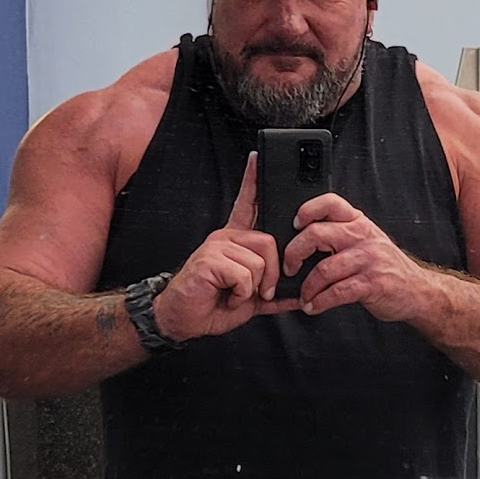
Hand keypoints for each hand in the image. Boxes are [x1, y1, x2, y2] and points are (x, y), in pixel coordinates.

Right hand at [153, 153, 298, 338]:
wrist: (183, 319)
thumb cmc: (212, 304)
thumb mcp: (250, 298)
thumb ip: (273, 293)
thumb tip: (296, 296)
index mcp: (235, 241)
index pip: (247, 204)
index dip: (253, 181)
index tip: (258, 159)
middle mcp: (226, 238)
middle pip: (268, 241)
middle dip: (272, 273)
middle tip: (261, 291)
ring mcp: (216, 246)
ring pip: (258, 261)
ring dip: (254, 287)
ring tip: (236, 294)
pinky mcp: (209, 259)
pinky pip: (244, 274)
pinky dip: (241, 293)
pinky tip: (227, 295)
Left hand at [284, 193, 429, 320]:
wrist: (418, 290)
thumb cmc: (385, 267)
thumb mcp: (368, 240)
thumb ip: (342, 234)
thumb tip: (301, 241)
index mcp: (359, 222)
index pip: (330, 203)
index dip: (307, 210)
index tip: (295, 226)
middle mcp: (363, 237)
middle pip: (316, 234)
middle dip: (293, 254)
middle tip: (289, 268)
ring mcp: (369, 260)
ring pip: (323, 269)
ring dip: (307, 287)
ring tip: (304, 297)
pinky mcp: (372, 284)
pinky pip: (336, 292)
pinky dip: (319, 302)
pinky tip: (314, 306)